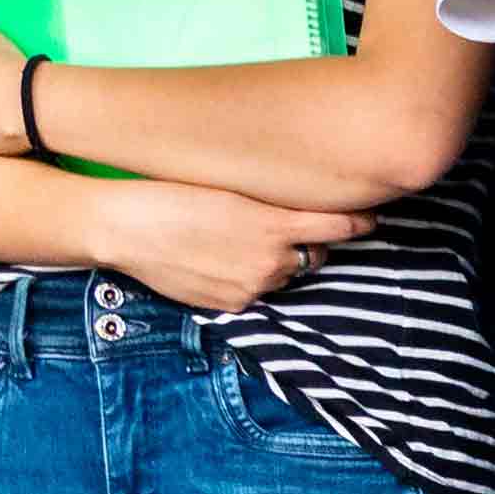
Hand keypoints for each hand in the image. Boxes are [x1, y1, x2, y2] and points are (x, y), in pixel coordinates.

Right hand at [81, 177, 376, 311]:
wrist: (124, 227)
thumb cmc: (172, 194)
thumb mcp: (232, 189)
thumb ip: (272, 204)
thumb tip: (301, 209)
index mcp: (275, 224)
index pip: (337, 227)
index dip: (356, 223)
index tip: (369, 218)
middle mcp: (272, 261)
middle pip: (314, 256)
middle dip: (309, 244)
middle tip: (289, 228)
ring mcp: (253, 287)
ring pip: (286, 276)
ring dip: (279, 263)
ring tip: (245, 243)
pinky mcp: (233, 304)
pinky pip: (258, 293)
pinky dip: (251, 279)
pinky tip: (224, 260)